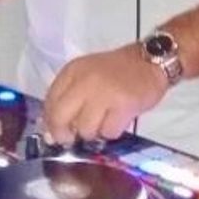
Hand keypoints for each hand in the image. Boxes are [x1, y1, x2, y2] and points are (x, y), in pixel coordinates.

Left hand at [42, 45, 168, 144]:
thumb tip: (51, 133)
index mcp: (72, 71)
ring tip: (105, 119)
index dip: (51, 123)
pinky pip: (108, 132)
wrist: (149, 61)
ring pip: (85, 129)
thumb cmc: (116, 72)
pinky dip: (113, 130)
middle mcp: (84, 80)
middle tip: (75, 137)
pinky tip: (119, 118)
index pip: (49, 103)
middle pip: (60, 118)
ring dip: (94, 132)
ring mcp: (103, 92)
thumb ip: (68, 99)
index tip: (59, 132)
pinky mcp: (122, 104)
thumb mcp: (86, 76)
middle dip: (65, 134)